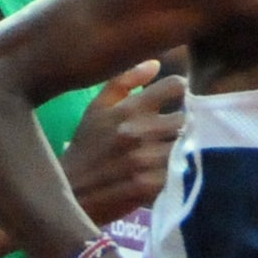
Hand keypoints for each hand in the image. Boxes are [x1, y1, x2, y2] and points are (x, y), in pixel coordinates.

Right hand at [60, 59, 184, 225]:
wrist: (70, 194)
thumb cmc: (85, 149)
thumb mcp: (95, 110)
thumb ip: (123, 82)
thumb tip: (156, 63)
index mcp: (127, 109)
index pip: (175, 86)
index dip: (179, 92)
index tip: (176, 100)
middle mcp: (139, 131)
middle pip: (186, 117)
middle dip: (182, 124)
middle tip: (174, 131)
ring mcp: (146, 159)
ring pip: (186, 145)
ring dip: (182, 149)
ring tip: (172, 152)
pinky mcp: (151, 185)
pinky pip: (181, 171)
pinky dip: (179, 171)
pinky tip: (168, 172)